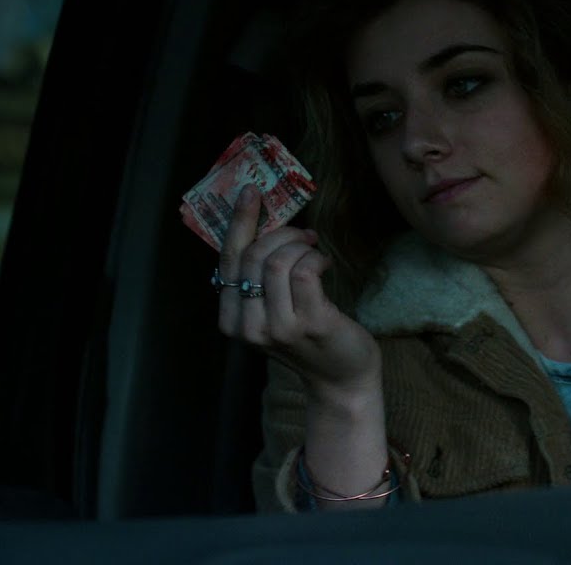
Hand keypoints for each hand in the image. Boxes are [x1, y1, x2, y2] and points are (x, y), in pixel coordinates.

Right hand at [217, 185, 380, 402]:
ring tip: (316, 252)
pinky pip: (305, 270)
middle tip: (304, 234)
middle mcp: (249, 327)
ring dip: (302, 247)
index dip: (240, 222)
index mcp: (231, 320)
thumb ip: (258, 280)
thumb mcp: (270, 311)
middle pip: (253, 256)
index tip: (251, 192)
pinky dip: (316, 258)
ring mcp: (279, 327)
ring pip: (278, 261)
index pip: (229, 261)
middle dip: (282, 234)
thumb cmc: (308, 337)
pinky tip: (325, 264)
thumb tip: (261, 225)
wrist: (341, 378)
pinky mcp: (310, 323)